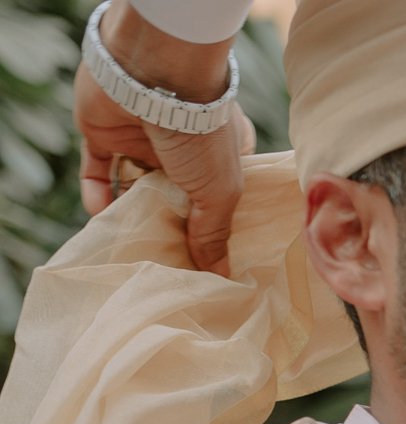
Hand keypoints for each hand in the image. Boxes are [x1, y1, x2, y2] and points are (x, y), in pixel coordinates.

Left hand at [76, 2, 253, 273]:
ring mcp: (141, 139)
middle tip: (165, 263)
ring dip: (130, 213)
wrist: (153, 76)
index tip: (205, 261)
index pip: (214, 199)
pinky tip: (101, 215)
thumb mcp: (220, 193)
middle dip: (169, 227)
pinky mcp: (104, 133)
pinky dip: (96, 193)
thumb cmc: (201, 135)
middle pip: (173, 197)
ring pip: (133, 186)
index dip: (210, 229)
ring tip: (130, 245)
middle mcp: (180, 149)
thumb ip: (214, 233)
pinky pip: (96, 170)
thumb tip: (221, 276)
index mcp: (217, 157)